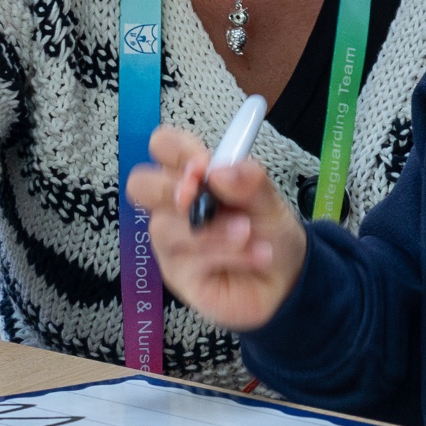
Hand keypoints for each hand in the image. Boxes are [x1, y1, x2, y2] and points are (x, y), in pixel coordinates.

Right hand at [125, 125, 307, 330]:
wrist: (285, 279)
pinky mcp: (178, 275)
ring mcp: (170, 242)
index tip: (205, 164)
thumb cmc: (267, 231)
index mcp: (191, 176)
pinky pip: (188, 260)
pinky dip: (228, 254)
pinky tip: (256, 255)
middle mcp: (173, 206)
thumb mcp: (269, 200)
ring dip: (213, 229)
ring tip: (248, 233)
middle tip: (204, 196)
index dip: (177, 150)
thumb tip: (218, 171)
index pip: (162, 146)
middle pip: (140, 184)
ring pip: (164, 227)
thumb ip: (249, 180)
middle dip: (172, 188)